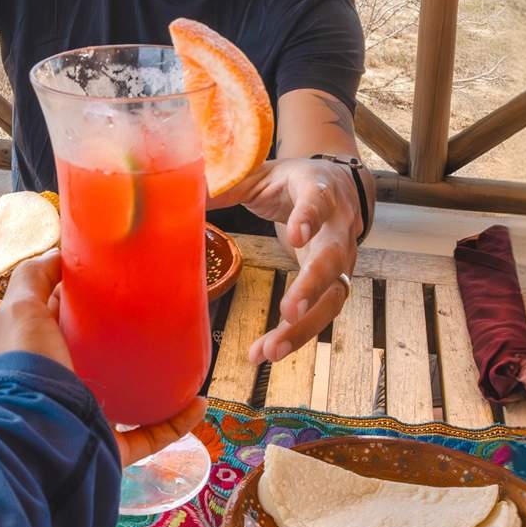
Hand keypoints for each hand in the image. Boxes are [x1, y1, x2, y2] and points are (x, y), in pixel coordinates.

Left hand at [0, 253, 207, 467]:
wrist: (34, 436)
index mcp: (46, 351)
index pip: (70, 318)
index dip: (93, 299)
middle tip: (163, 316)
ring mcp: (90, 416)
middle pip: (105, 356)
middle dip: (132, 339)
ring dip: (160, 381)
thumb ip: (35, 276)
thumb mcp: (21, 308)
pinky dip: (177, 422)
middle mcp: (66, 382)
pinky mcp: (111, 446)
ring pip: (132, 396)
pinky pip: (151, 434)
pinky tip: (199, 403)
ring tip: (185, 358)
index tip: (126, 281)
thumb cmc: (27, 366)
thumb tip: (61, 254)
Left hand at [217, 157, 362, 364]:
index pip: (317, 200)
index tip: (296, 237)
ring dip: (304, 326)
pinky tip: (267, 352)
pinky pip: (322, 313)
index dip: (309, 217)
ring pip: (334, 295)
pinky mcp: (337, 282)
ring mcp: (342, 256)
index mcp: (317, 188)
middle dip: (312, 286)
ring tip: (271, 350)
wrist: (338, 186)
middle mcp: (337, 225)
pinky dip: (297, 335)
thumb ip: (229, 183)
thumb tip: (183, 193)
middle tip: (288, 312)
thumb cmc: (292, 182)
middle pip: (333, 257)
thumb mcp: (261, 174)